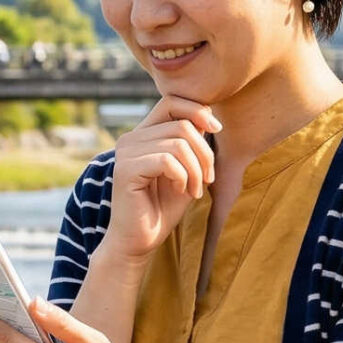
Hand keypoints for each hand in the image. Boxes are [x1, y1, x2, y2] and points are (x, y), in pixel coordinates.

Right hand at [103, 95, 220, 261]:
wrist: (139, 241)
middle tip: (208, 178)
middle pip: (182, 123)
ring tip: (195, 189)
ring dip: (196, 169)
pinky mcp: (125, 170)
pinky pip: (167, 160)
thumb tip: (208, 118)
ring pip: (178, 142)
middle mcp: (130, 139)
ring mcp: (125, 153)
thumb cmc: (162, 208)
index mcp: (143, 134)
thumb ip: (192, 144)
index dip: (198, 110)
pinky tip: (181, 191)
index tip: (216, 129)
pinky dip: (183, 176)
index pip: (171, 102)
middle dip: (205, 151)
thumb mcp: (186, 170)